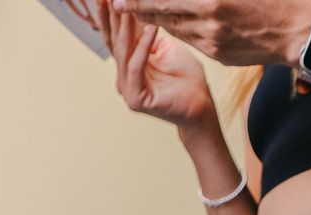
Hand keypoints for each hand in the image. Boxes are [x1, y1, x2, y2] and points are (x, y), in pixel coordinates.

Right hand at [107, 9, 213, 127]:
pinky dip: (142, 46)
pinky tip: (150, 27)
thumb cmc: (186, 78)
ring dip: (125, 25)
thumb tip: (139, 9)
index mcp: (128, 64)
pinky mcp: (136, 98)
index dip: (111, 14)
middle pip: (113, 41)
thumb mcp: (166, 47)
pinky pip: (135, 66)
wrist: (200, 107)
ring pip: (123, 51)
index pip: (116, 35)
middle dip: (110, 15)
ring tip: (127, 4)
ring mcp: (127, 88)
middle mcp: (123, 76)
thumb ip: (149, 33)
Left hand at [112, 0, 310, 67]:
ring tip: (142, 9)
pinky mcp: (219, 55)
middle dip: (141, 7)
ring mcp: (213, 41)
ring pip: (175, 28)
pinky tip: (173, 19)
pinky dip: (180, 28)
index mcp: (213, 0)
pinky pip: (192, 39)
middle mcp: (209, 22)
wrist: (302, 31)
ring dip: (158, 17)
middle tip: (121, 3)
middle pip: (164, 13)